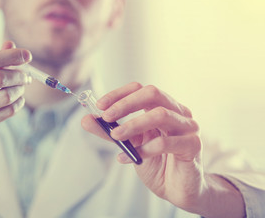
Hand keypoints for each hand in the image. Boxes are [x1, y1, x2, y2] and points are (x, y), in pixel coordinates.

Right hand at [0, 41, 30, 144]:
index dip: (11, 55)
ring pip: (6, 97)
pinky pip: (5, 113)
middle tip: (25, 73)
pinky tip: (16, 99)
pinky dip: (17, 103)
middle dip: (19, 74)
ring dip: (20, 89)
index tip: (26, 54)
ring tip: (21, 85)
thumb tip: (11, 46)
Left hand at [81, 82, 244, 217]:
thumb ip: (110, 132)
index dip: (119, 94)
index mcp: (163, 107)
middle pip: (152, 93)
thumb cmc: (156, 163)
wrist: (177, 189)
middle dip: (125, 103)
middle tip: (106, 116)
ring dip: (132, 124)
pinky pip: (166, 142)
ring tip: (116, 136)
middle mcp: (178, 112)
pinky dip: (143, 149)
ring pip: (160, 115)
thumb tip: (86, 120)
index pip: (141, 89)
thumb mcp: (130, 145)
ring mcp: (188, 127)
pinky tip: (128, 158)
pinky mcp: (193, 146)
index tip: (99, 105)